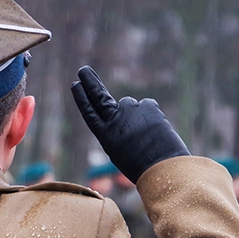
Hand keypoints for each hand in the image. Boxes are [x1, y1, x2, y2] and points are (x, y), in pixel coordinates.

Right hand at [71, 65, 188, 182]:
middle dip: (90, 82)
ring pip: (131, 105)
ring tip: (148, 135)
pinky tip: (158, 131)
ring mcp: (131, 110)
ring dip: (137, 115)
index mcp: (105, 137)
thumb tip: (127, 110)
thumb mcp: (122, 152)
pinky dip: (152, 116)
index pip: (89, 113)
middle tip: (83, 70)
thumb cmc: (143, 167)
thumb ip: (119, 130)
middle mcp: (115, 120)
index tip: (75, 84)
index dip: (82, 98)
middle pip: (99, 96)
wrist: (163, 168)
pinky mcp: (148, 105)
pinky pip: (148, 107)